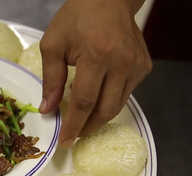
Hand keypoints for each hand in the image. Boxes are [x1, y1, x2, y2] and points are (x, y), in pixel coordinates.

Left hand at [39, 0, 151, 146]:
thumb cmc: (77, 17)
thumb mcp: (53, 45)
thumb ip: (51, 80)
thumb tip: (47, 109)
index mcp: (97, 57)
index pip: (84, 103)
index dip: (73, 126)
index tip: (64, 141)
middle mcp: (122, 63)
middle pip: (105, 110)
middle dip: (87, 128)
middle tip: (72, 135)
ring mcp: (136, 65)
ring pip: (117, 105)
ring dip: (98, 117)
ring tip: (81, 118)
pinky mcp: (144, 66)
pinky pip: (126, 93)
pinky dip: (110, 101)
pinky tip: (96, 96)